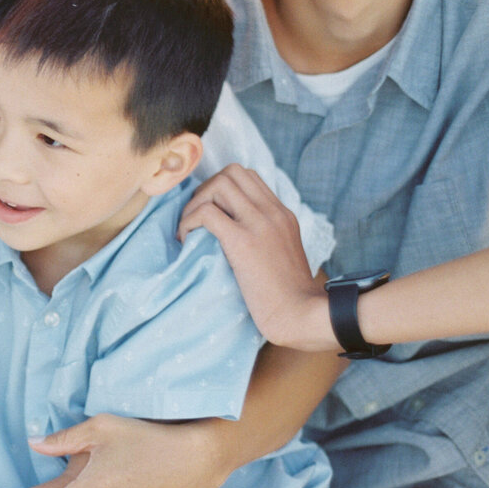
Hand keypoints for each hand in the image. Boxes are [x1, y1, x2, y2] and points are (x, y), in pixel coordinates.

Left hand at [178, 165, 331, 350]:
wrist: (301, 315)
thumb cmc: (289, 296)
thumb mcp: (281, 254)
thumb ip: (264, 237)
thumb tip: (232, 234)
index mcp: (282, 214)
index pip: (248, 176)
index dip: (221, 187)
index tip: (210, 211)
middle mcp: (272, 212)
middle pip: (231, 172)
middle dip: (205, 190)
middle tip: (196, 218)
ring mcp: (259, 224)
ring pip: (218, 185)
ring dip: (195, 204)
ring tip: (189, 230)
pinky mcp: (243, 242)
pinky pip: (206, 214)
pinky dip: (188, 222)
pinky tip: (186, 241)